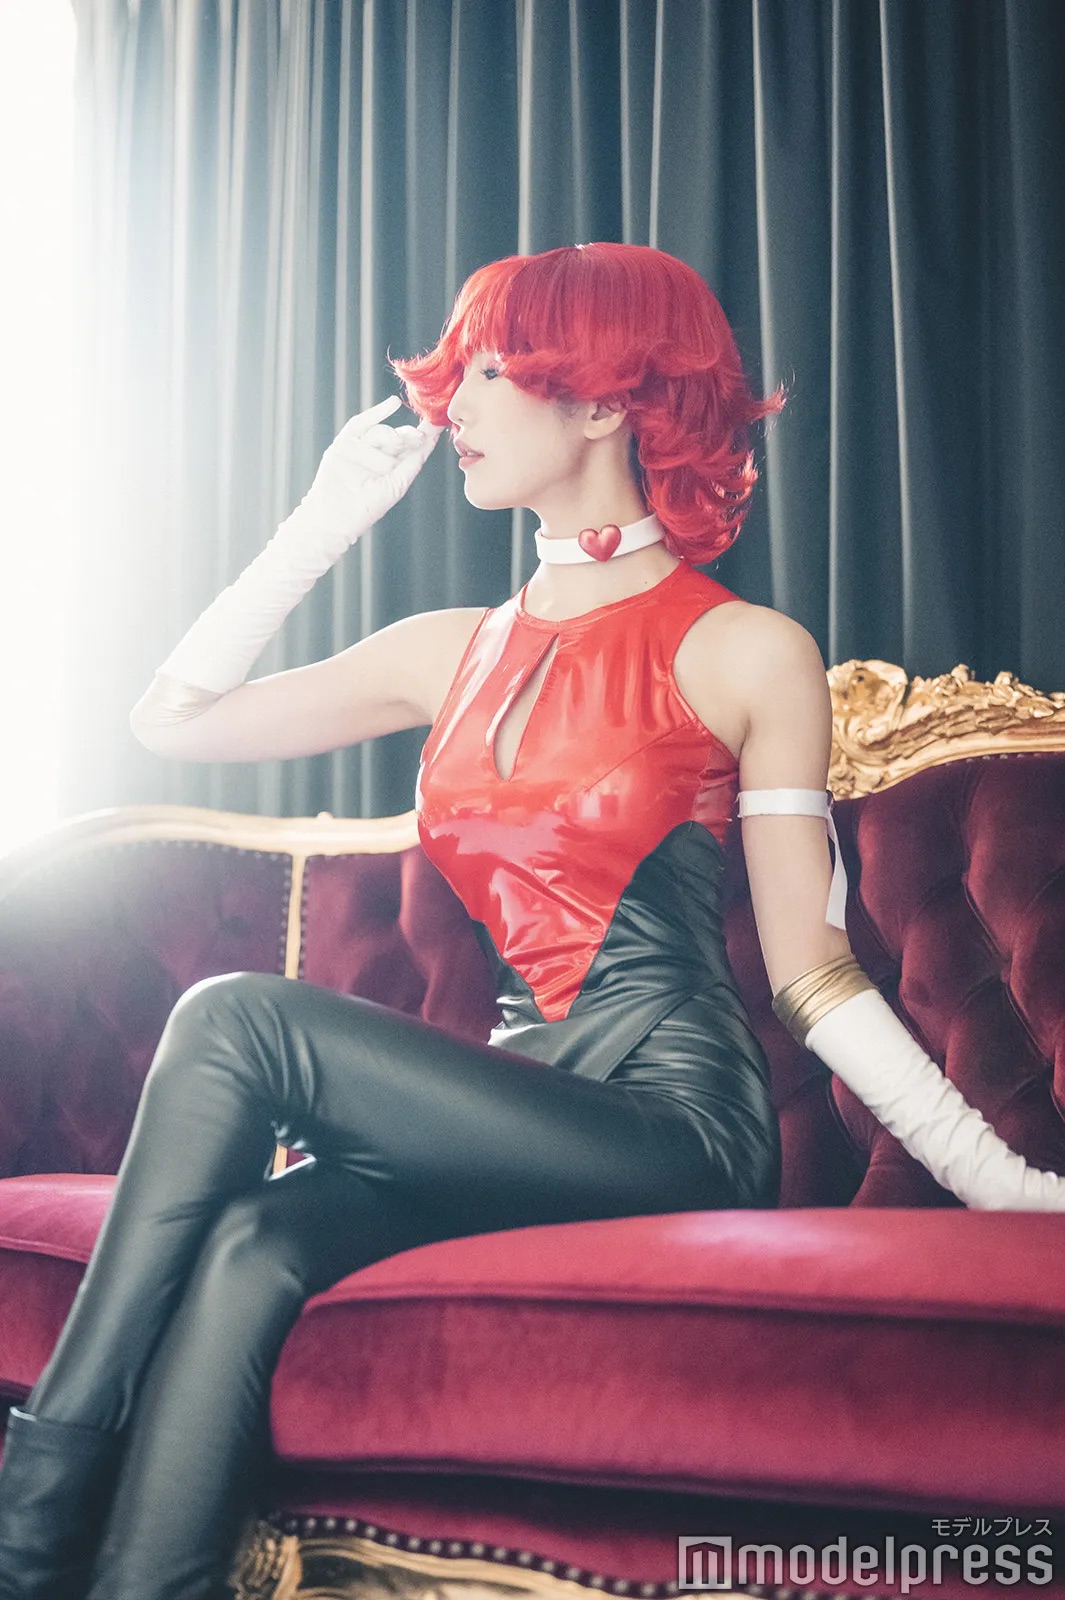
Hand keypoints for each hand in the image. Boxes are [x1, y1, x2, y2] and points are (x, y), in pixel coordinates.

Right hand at [293, 396, 443, 554]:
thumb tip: (430, 439)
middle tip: (418, 436)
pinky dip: (377, 413)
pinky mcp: (344, 443)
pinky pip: (361, 424)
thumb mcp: (397, 485)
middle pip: (397, 436)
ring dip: (390, 437)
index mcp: (391, 468)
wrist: (335, 517)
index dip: (424, 436)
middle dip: (408, 436)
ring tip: (393, 451)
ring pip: (381, 432)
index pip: (410, 447)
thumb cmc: (366, 508)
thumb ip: (413, 462)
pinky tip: (393, 404)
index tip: (437, 424)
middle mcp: (377, 456)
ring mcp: (360, 448)